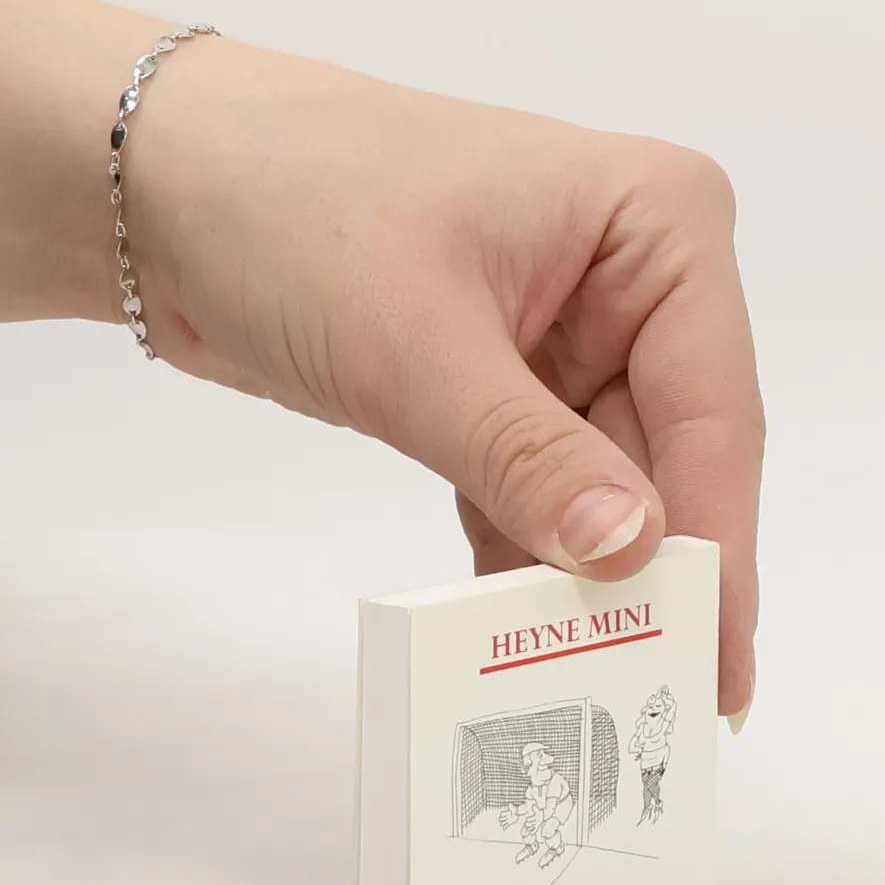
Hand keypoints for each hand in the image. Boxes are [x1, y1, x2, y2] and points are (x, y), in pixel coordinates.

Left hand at [129, 41, 762, 717]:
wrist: (165, 181)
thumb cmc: (292, 209)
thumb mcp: (417, 345)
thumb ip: (528, 459)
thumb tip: (629, 556)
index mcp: (657, 224)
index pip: (712, 409)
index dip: (715, 544)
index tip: (720, 663)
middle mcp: (634, 278)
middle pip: (672, 457)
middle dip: (653, 577)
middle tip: (659, 703)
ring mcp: (570, 336)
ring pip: (606, 488)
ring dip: (584, 580)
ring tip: (588, 694)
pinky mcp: (505, 386)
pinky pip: (538, 493)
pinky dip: (521, 559)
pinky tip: (513, 641)